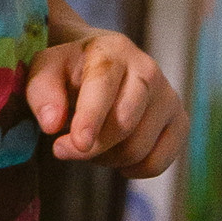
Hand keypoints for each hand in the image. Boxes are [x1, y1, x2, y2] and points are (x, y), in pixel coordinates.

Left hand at [26, 29, 186, 177]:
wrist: (98, 65)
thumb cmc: (68, 71)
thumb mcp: (45, 71)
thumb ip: (42, 92)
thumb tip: (52, 124)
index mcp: (113, 50)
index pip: (103, 86)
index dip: (89, 118)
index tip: (71, 144)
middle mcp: (147, 69)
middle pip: (123, 124)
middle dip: (90, 146)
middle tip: (63, 147)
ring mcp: (167, 95)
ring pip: (138, 148)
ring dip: (108, 158)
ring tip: (93, 142)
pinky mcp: (179, 120)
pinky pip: (158, 163)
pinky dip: (134, 170)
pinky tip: (118, 155)